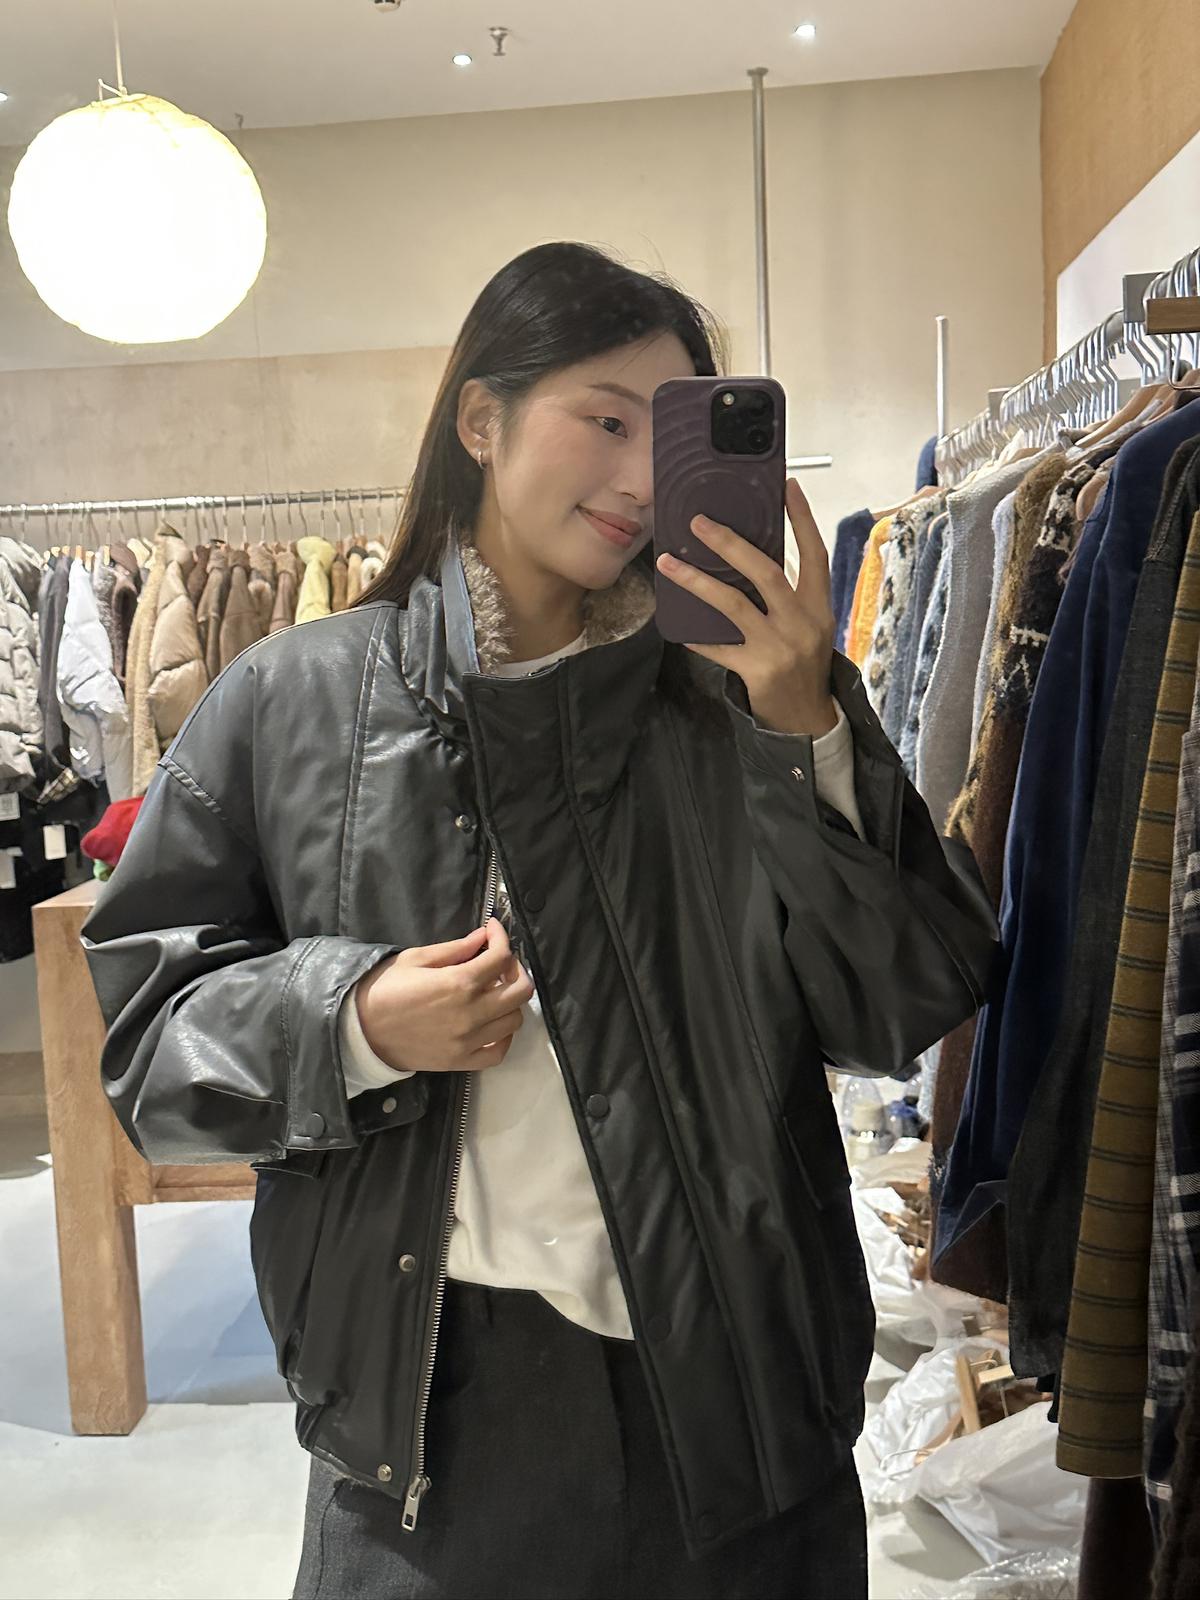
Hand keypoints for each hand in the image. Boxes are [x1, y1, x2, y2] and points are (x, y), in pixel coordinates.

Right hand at [356, 918, 534, 1072]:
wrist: (360, 1030)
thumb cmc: (385, 989)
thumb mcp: (417, 958)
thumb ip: (456, 948)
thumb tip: (483, 937)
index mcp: (459, 983)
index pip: (501, 957)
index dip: (502, 937)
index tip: (493, 931)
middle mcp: (471, 1013)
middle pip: (521, 990)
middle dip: (515, 969)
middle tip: (499, 962)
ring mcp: (469, 1041)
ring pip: (515, 1020)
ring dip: (510, 1002)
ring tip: (494, 991)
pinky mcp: (462, 1061)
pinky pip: (499, 1052)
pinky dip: (503, 1037)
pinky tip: (492, 1023)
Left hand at [655, 478, 837, 735]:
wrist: (807, 719)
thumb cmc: (803, 664)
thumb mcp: (808, 625)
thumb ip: (787, 595)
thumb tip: (746, 556)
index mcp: (820, 606)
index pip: (815, 553)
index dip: (802, 519)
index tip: (787, 486)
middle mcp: (803, 623)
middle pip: (767, 572)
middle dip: (731, 544)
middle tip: (698, 523)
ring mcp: (780, 648)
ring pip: (734, 604)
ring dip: (697, 581)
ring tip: (668, 562)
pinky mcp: (758, 671)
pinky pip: (718, 647)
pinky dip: (697, 635)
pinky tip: (676, 624)